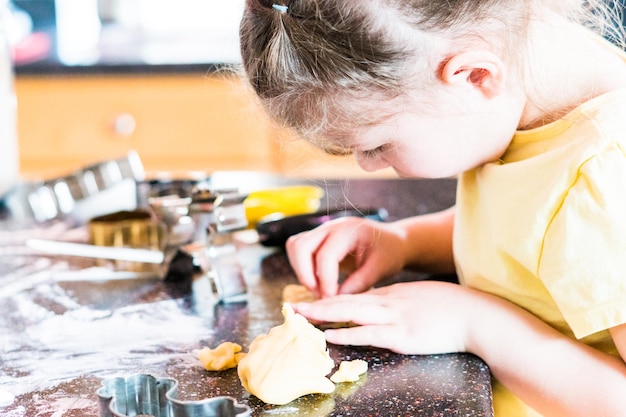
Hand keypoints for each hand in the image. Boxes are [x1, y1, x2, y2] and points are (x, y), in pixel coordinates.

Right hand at [285, 217, 407, 297]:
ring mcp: (322, 230)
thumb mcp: (380, 269)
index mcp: (349, 230)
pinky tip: (318, 282)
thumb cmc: (389, 253)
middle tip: (320, 294)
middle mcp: (331, 226)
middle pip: (301, 246)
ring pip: (295, 246)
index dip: (325, 281)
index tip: (331, 299)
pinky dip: (302, 267)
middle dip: (306, 274)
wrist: (392, 242)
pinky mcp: (317, 238)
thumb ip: (358, 284)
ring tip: (319, 289)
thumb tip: (334, 301)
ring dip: (301, 270)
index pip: (325, 255)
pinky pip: (298, 249)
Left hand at [292, 281, 473, 354]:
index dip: (330, 299)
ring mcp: (395, 318)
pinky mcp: (403, 335)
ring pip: (351, 313)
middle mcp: (389, 302)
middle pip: (346, 300)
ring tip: (302, 316)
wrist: (476, 315)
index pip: (354, 296)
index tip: (311, 301)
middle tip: (294, 306)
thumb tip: (377, 305)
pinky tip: (331, 334)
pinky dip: (347, 334)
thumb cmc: (451, 307)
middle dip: (317, 303)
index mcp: (393, 293)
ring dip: (324, 315)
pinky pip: (369, 334)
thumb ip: (397, 301)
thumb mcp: (419, 296)